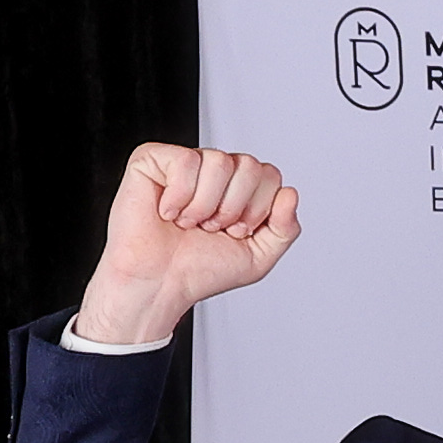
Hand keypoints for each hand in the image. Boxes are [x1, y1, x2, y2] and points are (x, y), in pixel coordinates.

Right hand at [71, 145, 298, 344]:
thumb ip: (285, 228)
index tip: (236, 232)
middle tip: (212, 228)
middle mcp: (214, 172)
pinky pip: (185, 161)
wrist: (160, 283)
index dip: (258, 209)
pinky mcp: (152, 158)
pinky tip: (168, 212)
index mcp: (238, 189)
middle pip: (250, 165)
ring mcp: (184, 162)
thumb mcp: (259, 257)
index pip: (270, 176)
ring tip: (190, 223)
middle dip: (235, 208)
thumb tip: (290, 193)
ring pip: (219, 161)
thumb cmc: (200, 270)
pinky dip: (180, 196)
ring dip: (207, 205)